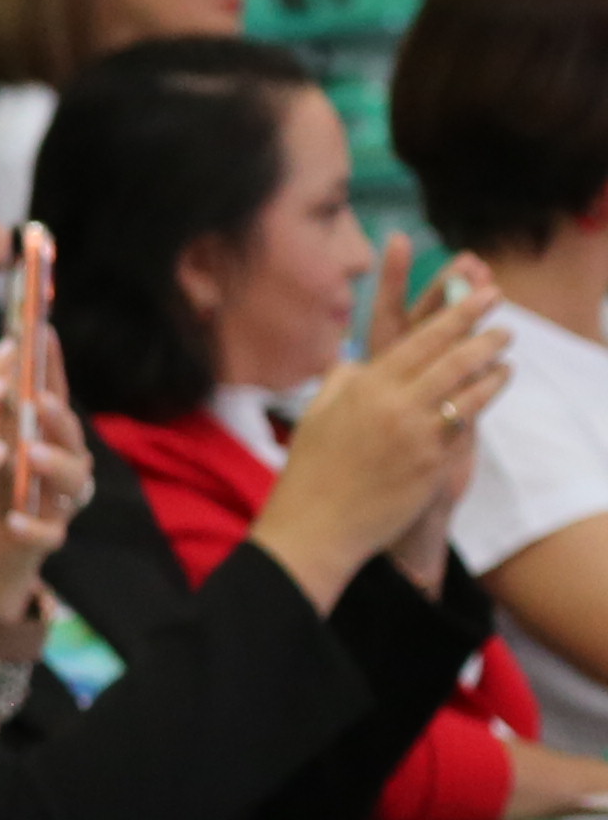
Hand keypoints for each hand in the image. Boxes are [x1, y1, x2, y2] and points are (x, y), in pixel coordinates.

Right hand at [256, 249, 506, 604]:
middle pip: (452, 358)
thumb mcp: (317, 414)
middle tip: (506, 323)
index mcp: (364, 387)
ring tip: (507, 359)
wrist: (316, 525)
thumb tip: (355, 360)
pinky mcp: (432, 464)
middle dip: (485, 335)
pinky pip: (465, 427)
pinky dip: (481, 405)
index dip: (456, 313)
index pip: (420, 338)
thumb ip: (340, 381)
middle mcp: (393, 405)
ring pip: (468, 391)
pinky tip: (490, 393)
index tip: (481, 294)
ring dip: (493, 371)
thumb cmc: (311, 470)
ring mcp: (416, 435)